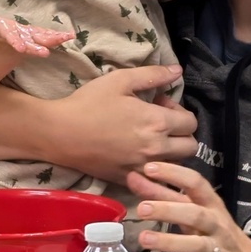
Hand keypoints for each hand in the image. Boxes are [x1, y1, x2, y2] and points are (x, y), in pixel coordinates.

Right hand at [0, 2, 73, 57]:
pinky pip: (47, 37)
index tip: (21, 48)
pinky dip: (57, 37)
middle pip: (27, 44)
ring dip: (52, 41)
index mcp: (4, 34)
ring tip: (65, 38)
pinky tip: (69, 35)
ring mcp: (28, 41)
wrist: (0, 51)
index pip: (10, 38)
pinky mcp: (35, 40)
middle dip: (35, 48)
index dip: (15, 42)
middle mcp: (17, 39)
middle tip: (45, 53)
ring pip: (40, 41)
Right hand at [37, 66, 197, 183]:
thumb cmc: (88, 103)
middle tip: (160, 124)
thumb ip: (153, 75)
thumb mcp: (120, 80)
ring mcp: (142, 168)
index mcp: (156, 122)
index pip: (191, 122)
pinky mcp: (129, 180)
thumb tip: (178, 71)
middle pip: (191, 146)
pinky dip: (155, 169)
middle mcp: (155, 148)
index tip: (161, 106)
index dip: (180, 111)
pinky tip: (137, 156)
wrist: (59, 133)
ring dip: (171, 152)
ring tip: (151, 140)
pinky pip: (155, 179)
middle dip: (182, 133)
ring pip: (177, 165)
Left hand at [127, 161, 250, 251]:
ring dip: (169, 242)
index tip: (148, 168)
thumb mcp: (195, 211)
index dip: (173, 174)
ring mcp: (216, 251)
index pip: (196, 183)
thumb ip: (165, 195)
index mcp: (212, 205)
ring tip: (144, 238)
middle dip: (168, 210)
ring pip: (195, 245)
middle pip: (195, 214)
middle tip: (141, 208)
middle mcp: (216, 225)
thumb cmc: (216, 233)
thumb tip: (133, 177)